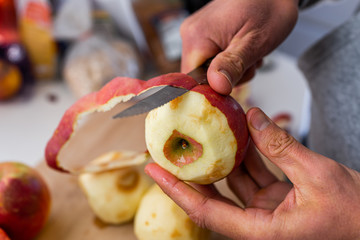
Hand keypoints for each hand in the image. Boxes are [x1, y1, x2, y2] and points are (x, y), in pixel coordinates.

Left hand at [145, 107, 359, 238]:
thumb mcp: (318, 175)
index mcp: (262, 231)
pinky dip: (248, 155)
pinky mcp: (279, 199)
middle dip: (193, 172)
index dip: (177, 190)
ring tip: (205, 135)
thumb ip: (282, 146)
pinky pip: (255, 175)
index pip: (207, 211)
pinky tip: (241, 134)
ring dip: (223, 158)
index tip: (155, 170)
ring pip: (235, 182)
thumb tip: (254, 118)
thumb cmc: (356, 215)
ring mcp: (268, 211)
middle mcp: (259, 224)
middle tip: (173, 150)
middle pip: (214, 196)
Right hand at [180, 0, 298, 94]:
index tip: (233, 84)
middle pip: (200, 76)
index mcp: (197, 36)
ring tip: (249, 54)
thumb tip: (217, 86)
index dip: (212, 89)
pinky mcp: (206, 36)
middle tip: (248, 63)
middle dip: (226, 78)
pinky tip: (244, 51)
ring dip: (232, 71)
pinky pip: (212, 60)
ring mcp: (197, 35)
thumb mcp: (254, 42)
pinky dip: (230, 62)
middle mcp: (191, 35)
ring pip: (209, 71)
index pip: (192, 80)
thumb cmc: (268, 8)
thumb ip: (233, 65)